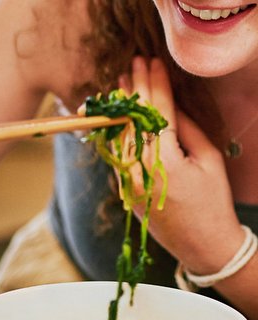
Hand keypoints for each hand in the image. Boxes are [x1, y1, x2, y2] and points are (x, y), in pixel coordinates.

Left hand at [120, 57, 243, 273]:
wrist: (201, 245)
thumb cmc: (213, 203)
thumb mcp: (210, 161)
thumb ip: (189, 130)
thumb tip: (173, 106)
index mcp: (165, 161)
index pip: (157, 113)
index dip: (155, 85)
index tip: (153, 63)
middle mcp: (140, 169)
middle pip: (133, 120)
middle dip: (134, 88)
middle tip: (134, 64)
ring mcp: (128, 180)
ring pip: (119, 134)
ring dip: (120, 106)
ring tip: (121, 82)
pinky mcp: (124, 188)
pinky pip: (118, 152)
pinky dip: (117, 129)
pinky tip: (118, 113)